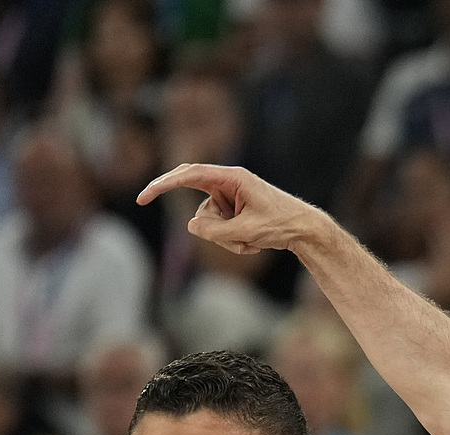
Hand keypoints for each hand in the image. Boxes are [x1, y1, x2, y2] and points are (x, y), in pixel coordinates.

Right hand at [138, 164, 323, 256]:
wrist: (305, 230)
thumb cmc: (281, 224)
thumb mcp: (247, 231)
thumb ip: (216, 230)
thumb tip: (191, 226)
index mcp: (232, 178)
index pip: (190, 175)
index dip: (164, 184)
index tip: (145, 194)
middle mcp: (228, 183)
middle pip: (191, 192)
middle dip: (194, 215)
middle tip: (144, 200)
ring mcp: (229, 197)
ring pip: (206, 220)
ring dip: (224, 237)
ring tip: (250, 242)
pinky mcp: (232, 210)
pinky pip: (218, 228)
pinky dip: (232, 240)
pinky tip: (253, 244)